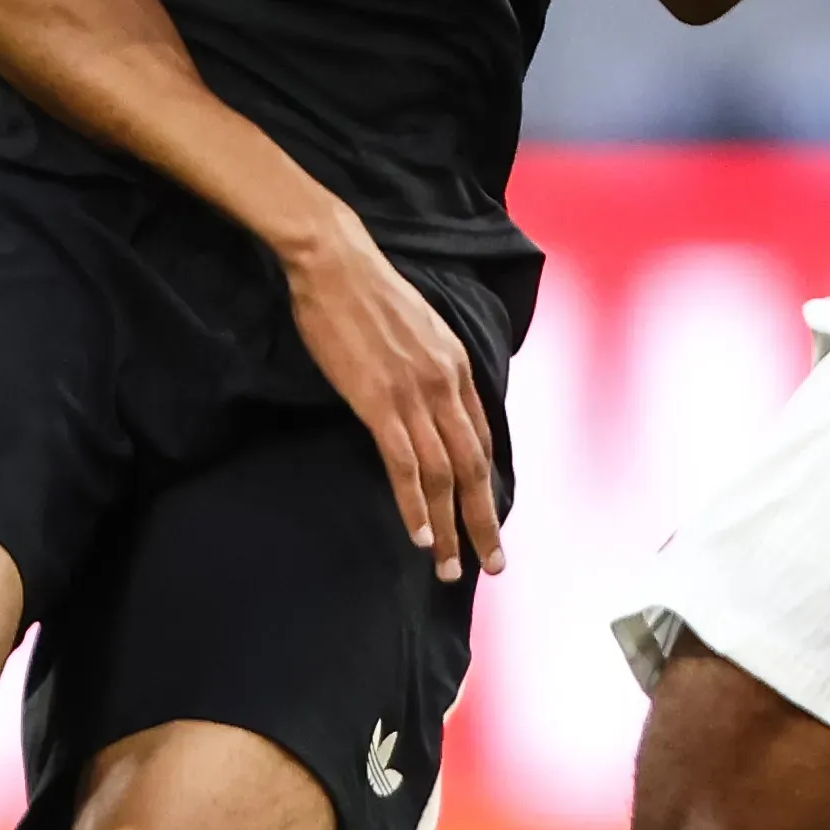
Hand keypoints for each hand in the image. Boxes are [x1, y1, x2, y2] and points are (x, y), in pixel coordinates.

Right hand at [277, 206, 504, 577]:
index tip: (486, 516)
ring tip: (454, 568)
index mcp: (457, 367)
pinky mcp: (380, 403)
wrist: (335, 261)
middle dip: (484, 520)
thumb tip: (428, 396)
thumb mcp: (417, 328)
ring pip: (443, 476)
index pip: (480, 438)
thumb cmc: (365, 292)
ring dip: (451, 528)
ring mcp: (415, 396)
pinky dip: (415, 506)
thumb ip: (430, 366)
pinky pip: (405, 466)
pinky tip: (422, 538)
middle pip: (473, 467)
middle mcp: (446, 385)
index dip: (485, 483)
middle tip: (494, 564)